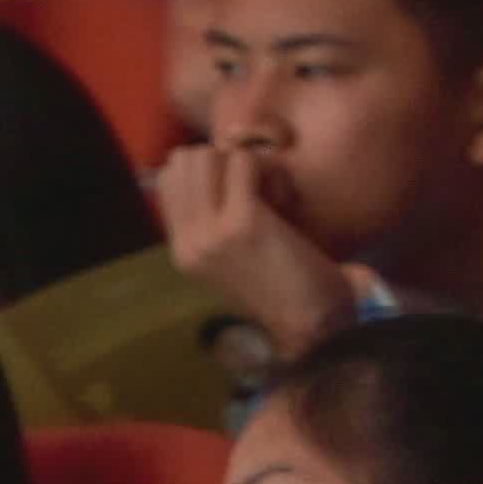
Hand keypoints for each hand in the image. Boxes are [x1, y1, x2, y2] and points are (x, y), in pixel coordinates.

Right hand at [154, 140, 362, 355]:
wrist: (313, 327)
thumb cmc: (287, 292)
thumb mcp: (234, 262)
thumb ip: (215, 228)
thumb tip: (215, 177)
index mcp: (181, 250)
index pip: (168, 180)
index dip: (208, 170)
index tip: (242, 192)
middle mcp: (187, 240)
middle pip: (183, 160)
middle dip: (225, 160)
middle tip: (258, 189)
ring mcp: (210, 232)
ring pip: (208, 156)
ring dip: (246, 163)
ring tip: (271, 193)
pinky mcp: (242, 224)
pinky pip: (244, 163)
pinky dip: (270, 169)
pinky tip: (286, 197)